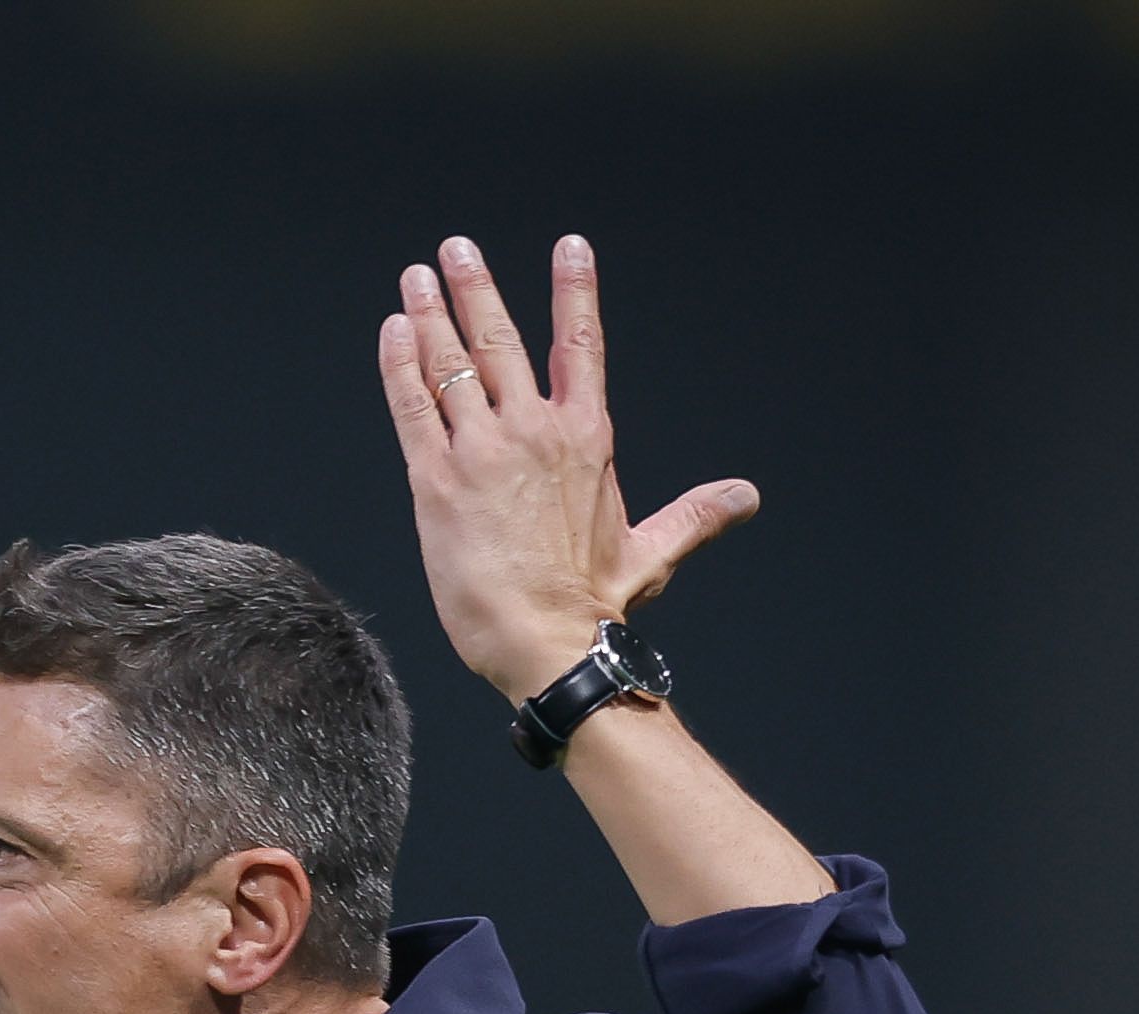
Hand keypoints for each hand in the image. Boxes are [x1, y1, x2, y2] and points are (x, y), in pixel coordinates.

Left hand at [377, 236, 756, 704]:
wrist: (548, 643)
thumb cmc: (596, 604)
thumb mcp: (651, 551)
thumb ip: (695, 515)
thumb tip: (746, 498)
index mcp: (586, 438)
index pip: (581, 344)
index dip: (574, 292)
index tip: (569, 246)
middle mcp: (534, 431)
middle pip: (501, 341)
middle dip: (477, 289)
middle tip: (456, 249)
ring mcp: (481, 451)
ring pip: (451, 365)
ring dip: (431, 314)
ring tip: (417, 275)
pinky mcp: (434, 481)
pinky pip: (412, 406)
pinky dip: (400, 365)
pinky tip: (393, 331)